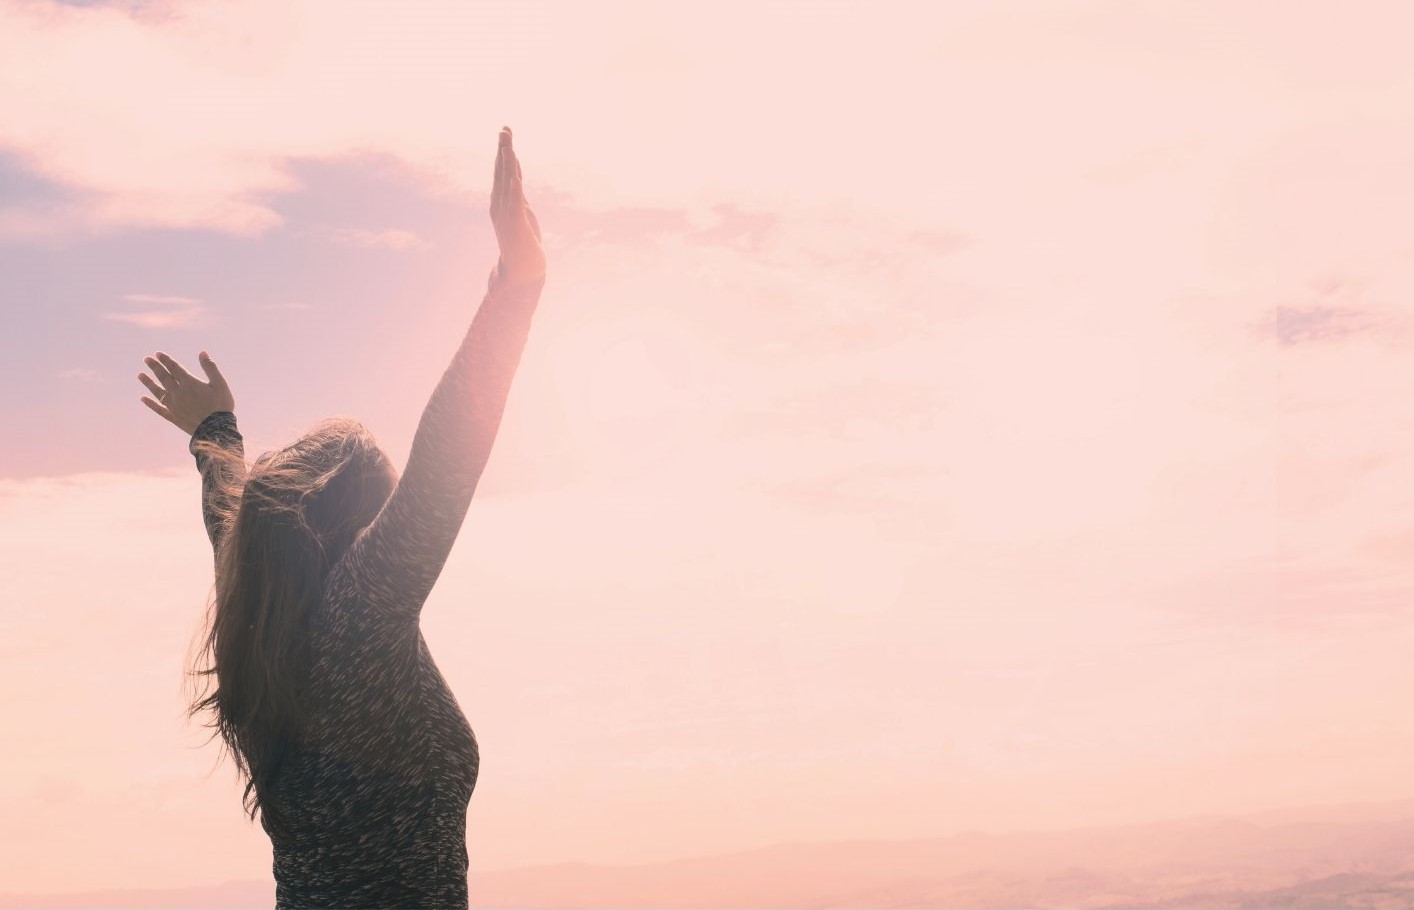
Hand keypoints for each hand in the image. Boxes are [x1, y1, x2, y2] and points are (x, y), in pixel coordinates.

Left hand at [137, 350, 236, 434]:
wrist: (216, 429)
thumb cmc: (220, 406)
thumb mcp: (220, 384)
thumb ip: (210, 368)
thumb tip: (202, 353)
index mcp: (189, 383)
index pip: (174, 368)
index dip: (166, 360)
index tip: (157, 354)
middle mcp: (178, 393)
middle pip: (164, 378)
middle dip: (155, 367)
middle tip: (146, 359)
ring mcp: (174, 405)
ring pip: (158, 392)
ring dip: (149, 383)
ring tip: (140, 375)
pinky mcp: (174, 417)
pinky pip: (159, 409)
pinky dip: (150, 404)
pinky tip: (143, 399)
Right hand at [489, 126, 546, 286]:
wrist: (521, 270)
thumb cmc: (523, 243)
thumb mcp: (521, 214)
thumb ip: (517, 196)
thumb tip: (515, 178)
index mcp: (501, 201)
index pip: (503, 172)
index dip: (504, 152)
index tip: (506, 132)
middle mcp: (500, 204)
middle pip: (502, 171)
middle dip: (503, 149)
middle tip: (504, 129)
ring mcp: (506, 212)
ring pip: (506, 181)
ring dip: (507, 161)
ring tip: (507, 143)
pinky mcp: (515, 222)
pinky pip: (515, 200)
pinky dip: (514, 185)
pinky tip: (514, 172)